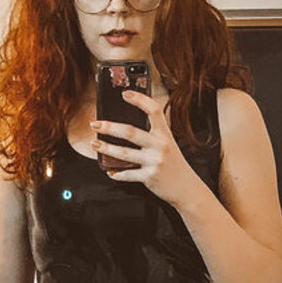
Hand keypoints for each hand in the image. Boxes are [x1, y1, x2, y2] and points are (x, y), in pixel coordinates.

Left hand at [91, 89, 203, 207]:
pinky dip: (117, 174)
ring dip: (106, 148)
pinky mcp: (149, 177)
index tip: (125, 94)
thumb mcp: (168, 144)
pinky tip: (110, 172)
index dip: (139, 100)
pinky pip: (128, 174)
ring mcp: (154, 161)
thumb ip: (153, 135)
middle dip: (109, 127)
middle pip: (130, 132)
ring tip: (95, 144)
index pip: (154, 110)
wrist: (186, 188)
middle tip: (95, 124)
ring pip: (124, 153)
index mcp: (165, 134)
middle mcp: (160, 145)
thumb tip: (128, 127)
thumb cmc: (174, 164)